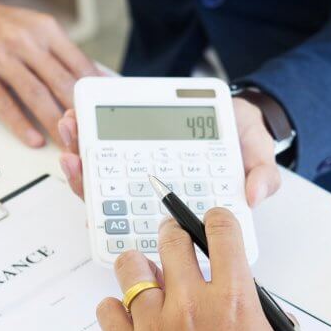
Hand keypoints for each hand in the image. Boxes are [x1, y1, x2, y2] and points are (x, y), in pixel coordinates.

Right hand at [0, 0, 98, 146]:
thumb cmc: (2, 26)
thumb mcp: (38, 29)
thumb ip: (64, 54)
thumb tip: (96, 81)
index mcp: (46, 30)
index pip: (79, 65)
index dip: (93, 93)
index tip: (101, 114)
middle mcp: (24, 40)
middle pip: (60, 82)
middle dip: (77, 113)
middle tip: (88, 136)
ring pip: (34, 95)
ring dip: (53, 123)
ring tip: (66, 143)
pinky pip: (2, 104)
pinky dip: (20, 125)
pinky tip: (33, 138)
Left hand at [58, 98, 281, 206]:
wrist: (238, 113)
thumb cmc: (243, 140)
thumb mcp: (258, 155)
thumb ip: (261, 174)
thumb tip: (253, 195)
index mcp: (177, 200)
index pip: (142, 217)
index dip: (114, 215)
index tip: (98, 200)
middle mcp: (152, 188)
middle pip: (109, 194)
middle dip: (84, 177)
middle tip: (74, 158)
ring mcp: (139, 167)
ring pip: (100, 169)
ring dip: (79, 149)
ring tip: (70, 126)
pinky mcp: (132, 142)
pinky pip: (102, 143)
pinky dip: (85, 130)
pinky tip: (76, 114)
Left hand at [96, 208, 289, 330]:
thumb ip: (266, 318)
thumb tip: (253, 301)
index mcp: (234, 300)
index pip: (221, 230)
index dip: (217, 220)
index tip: (213, 222)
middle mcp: (191, 305)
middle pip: (172, 238)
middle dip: (175, 234)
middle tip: (177, 241)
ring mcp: (155, 326)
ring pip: (131, 267)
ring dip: (140, 267)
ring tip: (150, 276)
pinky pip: (107, 308)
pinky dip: (115, 307)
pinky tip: (131, 316)